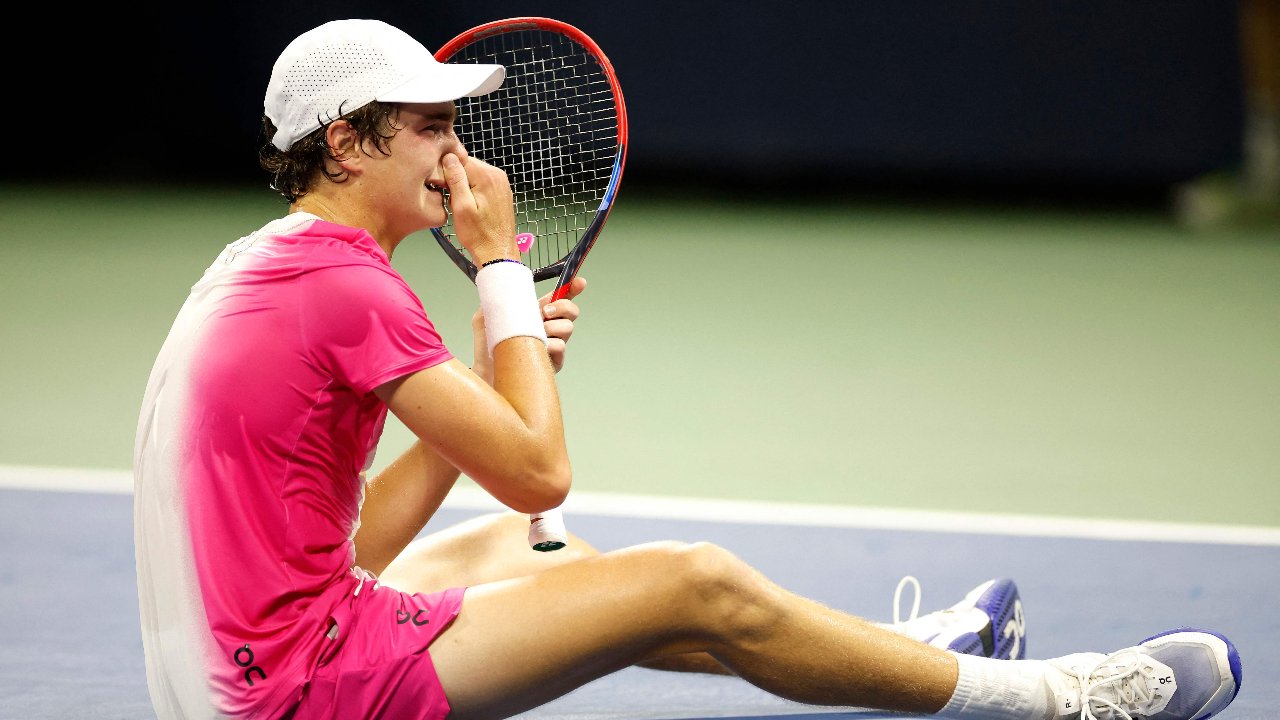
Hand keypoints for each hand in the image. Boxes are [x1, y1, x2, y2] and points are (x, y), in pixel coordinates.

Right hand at [442, 153, 516, 263]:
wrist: (497, 252)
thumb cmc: (479, 235)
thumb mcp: (461, 206)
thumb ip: (456, 179)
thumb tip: (449, 157)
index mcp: (488, 176)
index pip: (460, 159)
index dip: (447, 171)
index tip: (444, 187)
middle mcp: (497, 176)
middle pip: (467, 166)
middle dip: (456, 179)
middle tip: (453, 199)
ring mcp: (501, 184)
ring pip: (473, 175)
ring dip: (463, 187)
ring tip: (462, 205)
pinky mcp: (501, 192)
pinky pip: (481, 184)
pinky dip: (472, 192)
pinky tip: (470, 207)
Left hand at [471, 276, 587, 380]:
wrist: (486, 372)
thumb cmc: (487, 348)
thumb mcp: (484, 318)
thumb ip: (494, 301)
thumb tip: (502, 287)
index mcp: (535, 313)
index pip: (558, 298)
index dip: (572, 289)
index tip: (580, 283)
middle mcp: (547, 327)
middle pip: (571, 311)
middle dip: (563, 306)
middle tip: (545, 312)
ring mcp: (552, 344)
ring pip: (568, 327)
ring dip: (553, 326)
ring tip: (536, 333)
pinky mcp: (554, 362)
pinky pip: (560, 347)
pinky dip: (550, 344)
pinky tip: (537, 348)